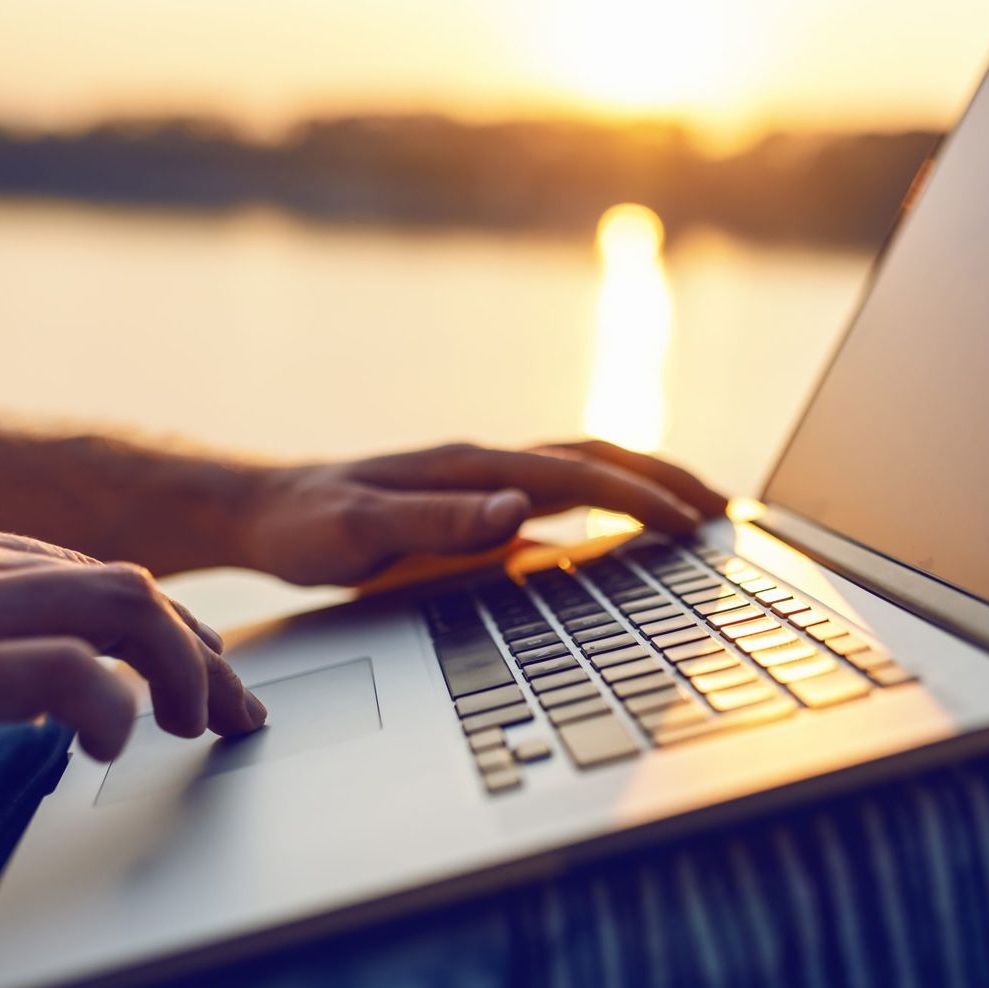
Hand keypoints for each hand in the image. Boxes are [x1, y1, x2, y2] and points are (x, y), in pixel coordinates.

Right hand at [0, 506, 262, 766]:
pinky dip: (106, 704)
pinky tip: (111, 744)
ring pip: (119, 604)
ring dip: (183, 669)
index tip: (210, 680)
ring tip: (197, 729)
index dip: (169, 631)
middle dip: (205, 653)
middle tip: (239, 718)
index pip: (93, 578)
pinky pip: (51, 671)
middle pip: (129, 586)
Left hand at [234, 440, 728, 586]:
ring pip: (585, 466)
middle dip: (667, 479)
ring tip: (699, 510)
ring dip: (646, 482)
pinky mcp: (477, 497)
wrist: (261, 508)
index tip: (693, 524)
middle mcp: (487, 462)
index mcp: (472, 466)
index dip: (640, 498)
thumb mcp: (359, 531)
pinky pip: (562, 489)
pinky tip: (622, 526)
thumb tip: (520, 507)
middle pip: (599, 456)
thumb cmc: (305, 526)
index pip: (578, 475)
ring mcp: (484, 477)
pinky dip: (609, 498)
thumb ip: (436, 521)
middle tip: (727, 510)